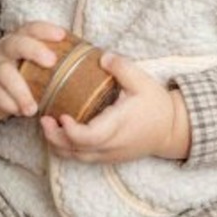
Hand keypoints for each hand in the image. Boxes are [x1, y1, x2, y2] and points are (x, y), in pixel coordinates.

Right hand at [0, 21, 66, 123]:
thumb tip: (101, 61)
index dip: (45, 30)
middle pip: (17, 44)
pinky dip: (10, 104)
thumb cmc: (25, 69)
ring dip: (20, 91)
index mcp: (22, 38)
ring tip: (32, 108)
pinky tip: (22, 112)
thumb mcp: (36, 58)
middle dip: (34, 50)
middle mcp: (7, 49)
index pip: (32, 28)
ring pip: (4, 74)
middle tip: (51, 62)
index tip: (61, 35)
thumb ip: (59, 58)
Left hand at [40, 52, 191, 163]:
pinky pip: (84, 158)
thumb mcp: (142, 81)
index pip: (88, 137)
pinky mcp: (110, 158)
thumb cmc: (156, 105)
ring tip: (48, 126)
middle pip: (76, 150)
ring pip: (77, 158)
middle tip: (43, 119)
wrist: (173, 130)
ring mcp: (110, 155)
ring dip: (59, 145)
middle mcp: (112, 145)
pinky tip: (61, 134)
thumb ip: (122, 67)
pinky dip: (69, 149)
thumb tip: (102, 57)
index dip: (70, 130)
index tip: (60, 115)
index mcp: (118, 126)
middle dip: (55, 137)